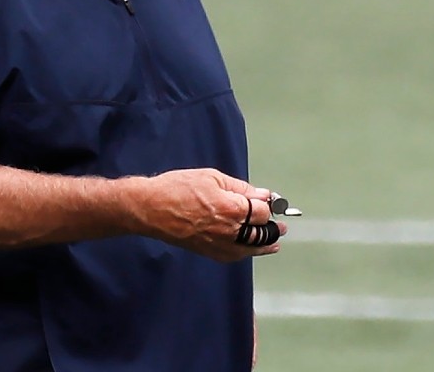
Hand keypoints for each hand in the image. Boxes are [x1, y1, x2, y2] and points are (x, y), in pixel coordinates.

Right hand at [130, 168, 286, 262]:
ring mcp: (221, 244)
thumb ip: (240, 188)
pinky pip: (236, 256)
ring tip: (275, 242)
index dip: (270, 206)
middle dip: (274, 228)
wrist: (151, 209)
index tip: (272, 202)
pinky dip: (248, 252)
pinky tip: (252, 249)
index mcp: (233, 208)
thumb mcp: (212, 177)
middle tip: (282, 226)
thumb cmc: (178, 188)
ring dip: (265, 244)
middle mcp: (231, 230)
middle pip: (263, 233)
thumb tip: (263, 194)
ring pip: (252, 248)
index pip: (263, 212)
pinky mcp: (210, 252)